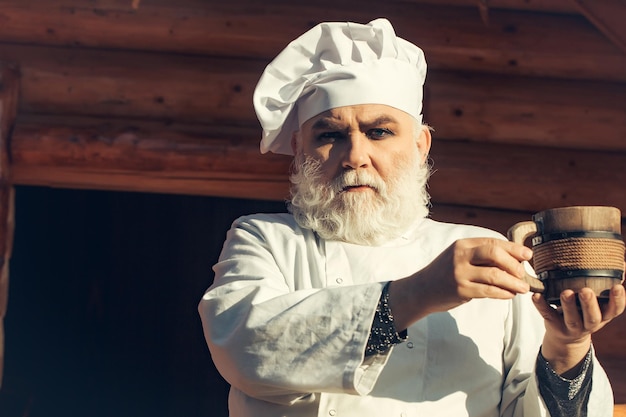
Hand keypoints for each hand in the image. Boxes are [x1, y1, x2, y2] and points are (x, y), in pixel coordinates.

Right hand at [389, 238, 531, 329]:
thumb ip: (480, 256)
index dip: (513, 248)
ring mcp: (459, 273)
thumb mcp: (459, 257)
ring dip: (513, 282)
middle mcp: (460, 256)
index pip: (492, 242)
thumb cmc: (444, 273)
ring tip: (523, 288)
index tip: (528, 255)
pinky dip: (503, 293)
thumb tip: (513, 260)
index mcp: (462, 245)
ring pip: (494, 275)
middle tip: (523, 274)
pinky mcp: (460, 290)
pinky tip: (509, 295)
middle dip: (514, 264)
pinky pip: (488, 291)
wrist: (421, 290)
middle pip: (494, 254)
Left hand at [532, 284, 625, 375]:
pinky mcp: (554, 326)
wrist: (566, 341)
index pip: (614, 311)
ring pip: (571, 319)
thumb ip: (601, 292)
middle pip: (592, 317)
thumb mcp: (596, 309)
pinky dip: (541, 306)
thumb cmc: (583, 315)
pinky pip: (547, 316)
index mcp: (602, 318)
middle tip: (586, 291)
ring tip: (566, 292)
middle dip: (590, 304)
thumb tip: (619, 268)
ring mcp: (571, 328)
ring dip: (569, 306)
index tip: (618, 286)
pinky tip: (536, 296)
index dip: (618, 300)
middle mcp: (588, 325)